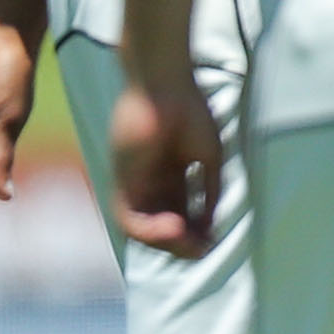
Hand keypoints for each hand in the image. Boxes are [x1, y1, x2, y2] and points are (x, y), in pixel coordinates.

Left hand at [110, 70, 223, 260]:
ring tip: (188, 240)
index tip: (211, 240)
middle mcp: (151, 181)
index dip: (195, 232)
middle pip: (162, 225)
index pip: (180, 213)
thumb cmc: (190, 111)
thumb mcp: (208, 158)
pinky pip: (128, 217)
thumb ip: (209, 191)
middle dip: (182, 243)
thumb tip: (211, 225)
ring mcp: (135, 182)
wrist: (166, 85)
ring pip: (142, 228)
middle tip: (201, 248)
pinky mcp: (122, 179)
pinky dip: (149, 231)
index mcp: (171, 174)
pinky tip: (174, 229)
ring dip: (166, 242)